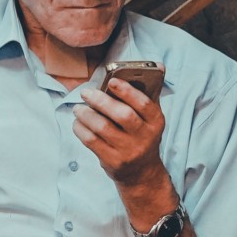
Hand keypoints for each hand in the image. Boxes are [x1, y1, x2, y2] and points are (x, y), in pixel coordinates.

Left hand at [74, 79, 165, 194]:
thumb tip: (158, 65)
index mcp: (155, 122)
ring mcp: (128, 151)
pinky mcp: (113, 161)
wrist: (141, 172)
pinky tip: (78, 122)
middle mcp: (144, 137)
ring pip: (103, 128)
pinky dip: (81, 129)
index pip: (143, 104)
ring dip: (87, 114)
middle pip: (123, 115)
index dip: (127, 91)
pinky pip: (92, 141)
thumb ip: (149, 93)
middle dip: (101, 101)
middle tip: (86, 93)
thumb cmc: (142, 135)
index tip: (111, 81)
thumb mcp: (151, 118)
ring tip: (79, 108)